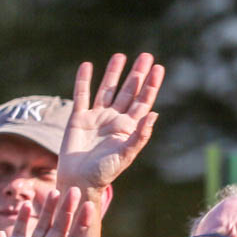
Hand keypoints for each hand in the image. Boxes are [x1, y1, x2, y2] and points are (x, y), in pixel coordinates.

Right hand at [57, 53, 160, 191]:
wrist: (78, 180)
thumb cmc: (104, 172)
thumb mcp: (126, 154)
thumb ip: (140, 135)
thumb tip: (154, 114)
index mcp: (128, 127)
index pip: (143, 100)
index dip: (151, 85)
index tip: (158, 68)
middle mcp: (114, 119)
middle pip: (128, 91)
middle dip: (137, 74)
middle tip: (146, 56)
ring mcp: (96, 117)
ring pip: (107, 90)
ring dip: (114, 73)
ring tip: (120, 56)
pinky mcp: (78, 119)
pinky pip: (81, 96)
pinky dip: (83, 81)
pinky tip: (87, 66)